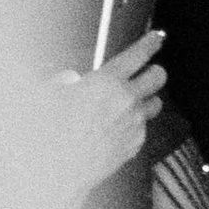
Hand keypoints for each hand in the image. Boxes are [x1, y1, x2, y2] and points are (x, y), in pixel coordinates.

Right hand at [53, 28, 164, 202]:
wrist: (61, 169)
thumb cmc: (53, 133)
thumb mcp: (50, 94)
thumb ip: (63, 80)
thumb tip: (68, 79)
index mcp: (107, 82)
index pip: (138, 54)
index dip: (150, 43)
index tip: (156, 38)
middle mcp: (127, 101)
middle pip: (158, 77)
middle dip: (155, 70)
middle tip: (148, 69)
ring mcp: (135, 124)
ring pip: (157, 103)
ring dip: (148, 98)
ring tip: (134, 99)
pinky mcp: (136, 143)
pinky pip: (144, 128)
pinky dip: (135, 124)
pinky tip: (118, 126)